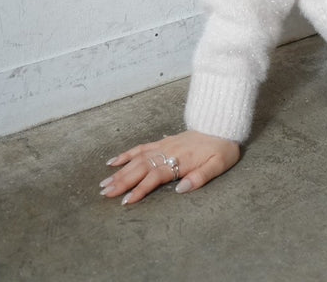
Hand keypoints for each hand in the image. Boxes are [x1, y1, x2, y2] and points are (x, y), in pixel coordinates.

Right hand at [99, 130, 240, 204]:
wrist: (222, 125)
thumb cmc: (222, 148)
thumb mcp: (218, 165)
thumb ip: (200, 177)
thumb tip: (180, 190)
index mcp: (180, 160)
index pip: (155, 176)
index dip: (140, 189)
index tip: (125, 201)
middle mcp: (168, 152)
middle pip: (141, 168)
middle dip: (122, 181)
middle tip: (105, 194)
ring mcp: (164, 146)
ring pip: (137, 159)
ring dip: (120, 172)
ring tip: (104, 184)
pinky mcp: (163, 142)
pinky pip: (141, 147)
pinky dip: (126, 154)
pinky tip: (113, 162)